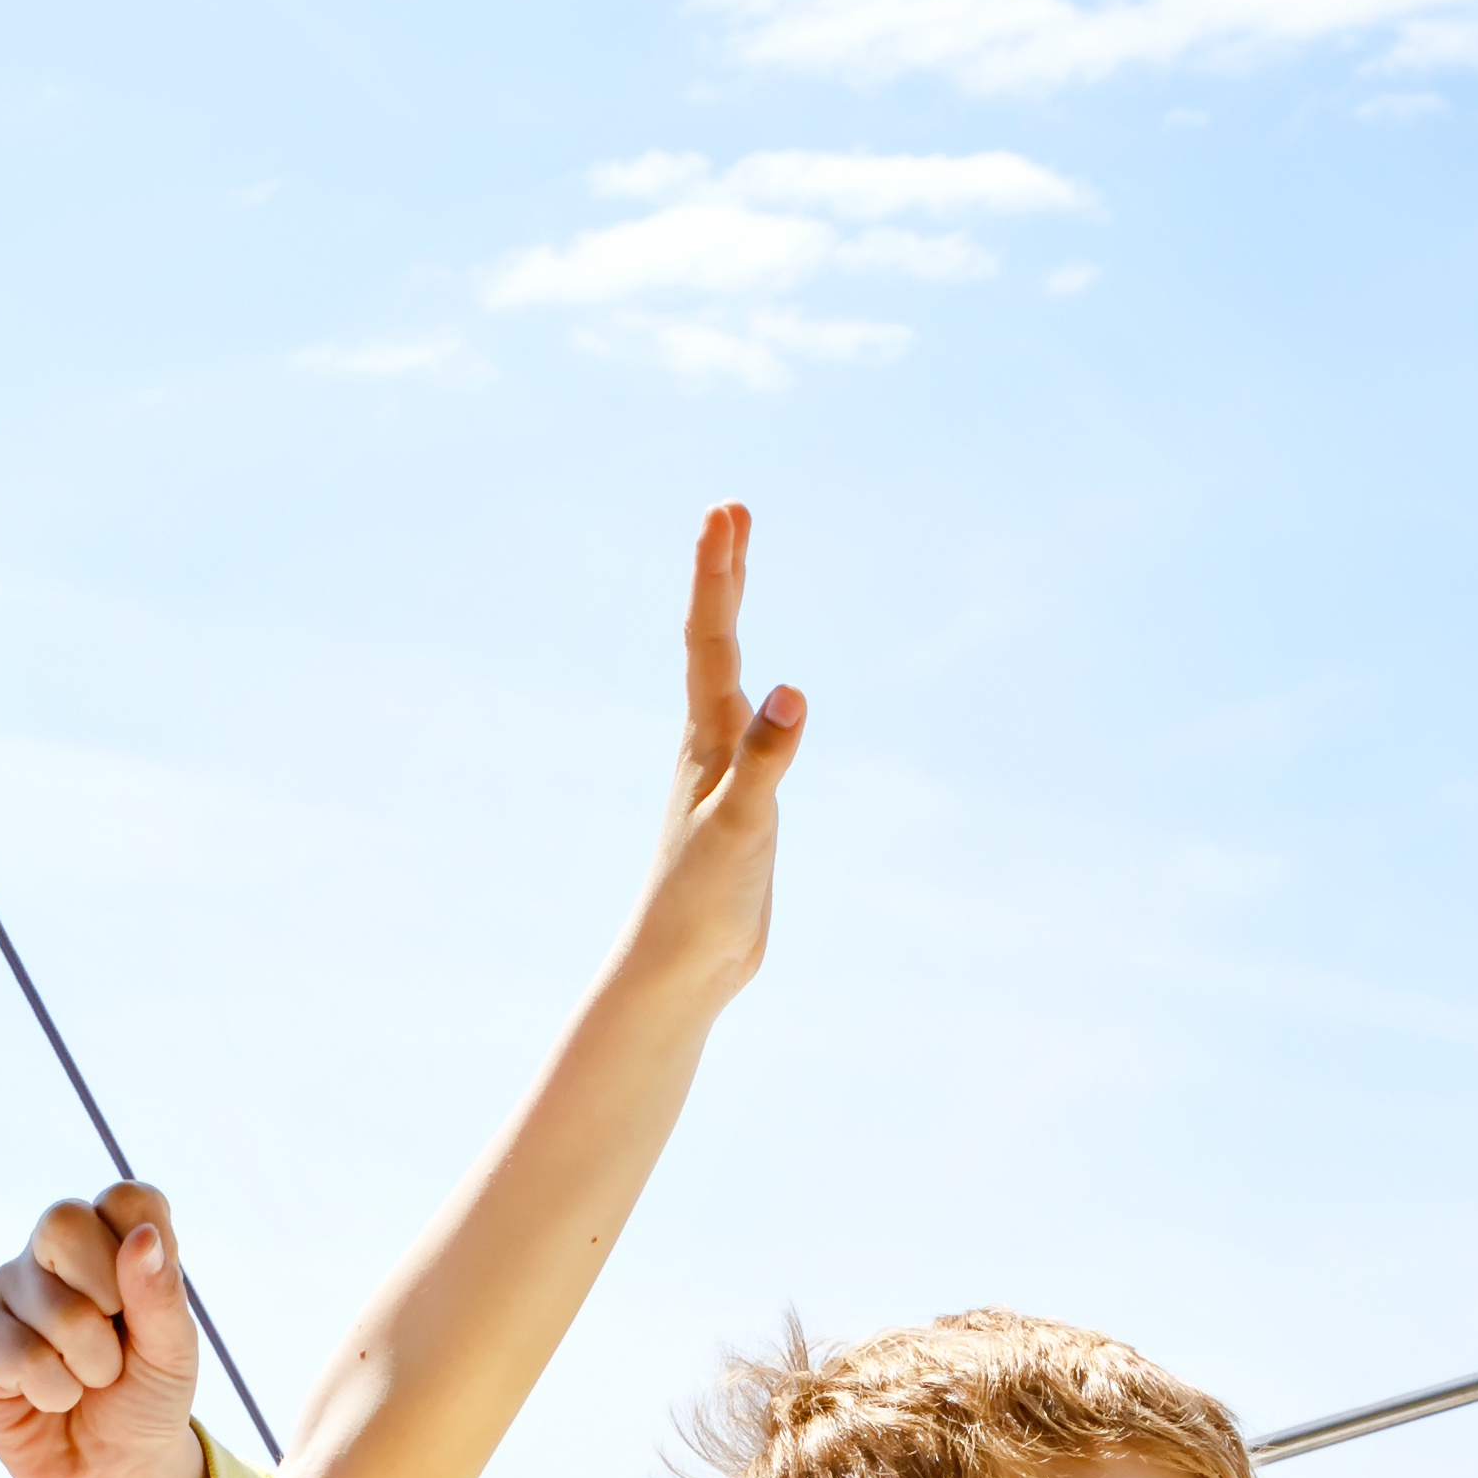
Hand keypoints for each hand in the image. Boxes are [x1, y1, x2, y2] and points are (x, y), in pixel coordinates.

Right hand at [0, 1183, 218, 1477]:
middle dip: (108, 1298)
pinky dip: (53, 1390)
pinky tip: (53, 1398)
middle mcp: (53, 1252)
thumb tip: (143, 1238)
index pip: (126, 1199)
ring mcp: (10, 1290)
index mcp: (110, 1238)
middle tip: (118, 1341)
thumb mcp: (174, 1353)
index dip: (144, 1251)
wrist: (113, 1472)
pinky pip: (17, 1352)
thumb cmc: (146, 1400)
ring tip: (89, 1382)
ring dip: (91, 1363)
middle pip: (63, 1222)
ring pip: (52, 1305)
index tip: (148, 1302)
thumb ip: (161, 1294)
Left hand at [620, 503, 807, 1003]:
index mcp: (708, 739)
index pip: (712, 638)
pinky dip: (761, 694)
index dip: (719, 572)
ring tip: (735, 571)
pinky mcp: (741, 805)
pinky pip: (752, 727)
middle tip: (731, 510)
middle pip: (714, 641)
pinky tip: (769, 700)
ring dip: (730, 618)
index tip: (726, 509)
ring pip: (726, 676)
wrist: (683, 968)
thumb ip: (767, 760)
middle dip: (724, 574)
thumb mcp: (741, 826)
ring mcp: (724, 772)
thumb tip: (794, 694)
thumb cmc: (701, 901)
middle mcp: (710, 744)